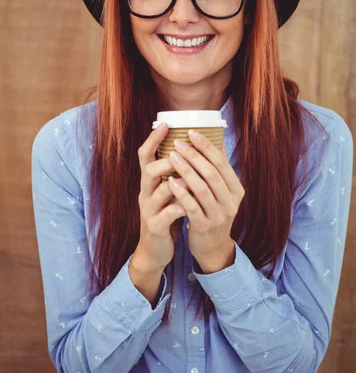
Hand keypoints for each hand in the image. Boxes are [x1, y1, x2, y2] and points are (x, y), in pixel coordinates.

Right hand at [136, 123, 189, 271]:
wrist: (155, 249)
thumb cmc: (167, 215)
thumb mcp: (169, 193)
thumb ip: (175, 174)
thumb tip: (193, 150)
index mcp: (149, 182)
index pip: (145, 155)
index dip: (153, 139)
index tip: (166, 123)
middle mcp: (145, 192)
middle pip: (148, 169)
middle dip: (166, 160)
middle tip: (181, 154)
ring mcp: (149, 210)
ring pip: (159, 190)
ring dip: (178, 182)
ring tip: (193, 179)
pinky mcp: (155, 226)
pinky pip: (168, 214)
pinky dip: (181, 207)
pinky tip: (192, 204)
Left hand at [168, 131, 244, 265]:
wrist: (212, 247)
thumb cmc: (213, 213)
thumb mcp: (221, 193)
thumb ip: (218, 171)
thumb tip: (216, 140)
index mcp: (236, 190)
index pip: (222, 163)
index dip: (206, 146)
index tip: (191, 132)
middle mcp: (231, 202)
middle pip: (212, 173)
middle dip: (194, 156)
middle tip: (178, 143)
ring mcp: (219, 215)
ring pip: (202, 188)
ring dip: (186, 171)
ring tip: (171, 157)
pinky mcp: (205, 226)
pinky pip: (192, 206)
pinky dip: (182, 193)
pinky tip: (170, 181)